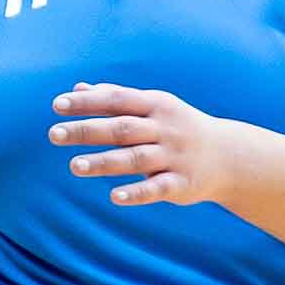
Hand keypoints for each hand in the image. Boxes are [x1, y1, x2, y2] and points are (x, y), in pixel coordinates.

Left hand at [49, 83, 238, 208]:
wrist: (230, 156)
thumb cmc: (180, 128)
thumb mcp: (153, 108)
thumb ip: (116, 98)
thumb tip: (78, 88)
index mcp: (155, 105)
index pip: (116, 100)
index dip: (87, 102)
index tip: (57, 105)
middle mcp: (165, 128)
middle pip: (121, 128)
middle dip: (87, 130)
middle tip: (54, 134)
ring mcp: (174, 156)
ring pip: (135, 158)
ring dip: (104, 162)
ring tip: (74, 166)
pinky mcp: (182, 183)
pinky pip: (157, 187)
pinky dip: (137, 192)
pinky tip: (114, 196)